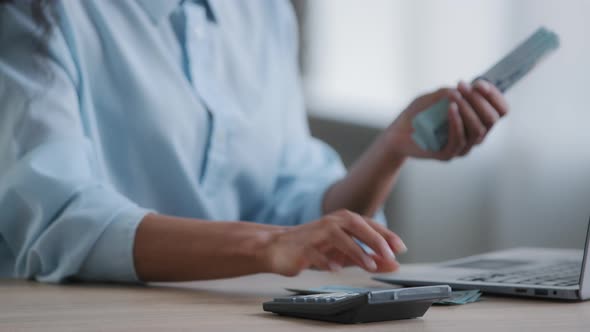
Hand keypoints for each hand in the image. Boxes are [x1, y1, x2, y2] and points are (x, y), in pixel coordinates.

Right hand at [263, 209, 405, 276]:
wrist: (279, 247)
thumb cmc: (315, 247)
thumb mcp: (346, 253)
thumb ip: (369, 257)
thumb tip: (394, 264)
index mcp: (343, 220)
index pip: (369, 224)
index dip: (386, 235)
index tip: (400, 248)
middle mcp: (331, 222)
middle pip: (356, 225)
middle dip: (375, 239)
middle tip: (389, 255)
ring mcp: (316, 233)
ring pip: (338, 237)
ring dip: (356, 251)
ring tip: (369, 265)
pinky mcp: (303, 247)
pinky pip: (316, 252)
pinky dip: (327, 261)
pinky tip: (335, 269)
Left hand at [386, 80, 508, 160]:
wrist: (396, 133)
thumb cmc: (417, 114)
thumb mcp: (432, 97)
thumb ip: (447, 92)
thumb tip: (460, 90)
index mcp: (477, 121)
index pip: (500, 111)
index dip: (494, 96)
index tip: (478, 83)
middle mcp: (474, 136)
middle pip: (492, 120)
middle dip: (480, 100)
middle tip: (462, 86)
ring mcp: (462, 147)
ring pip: (478, 130)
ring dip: (469, 109)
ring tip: (455, 96)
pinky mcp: (447, 154)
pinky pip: (459, 140)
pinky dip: (457, 122)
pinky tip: (450, 109)